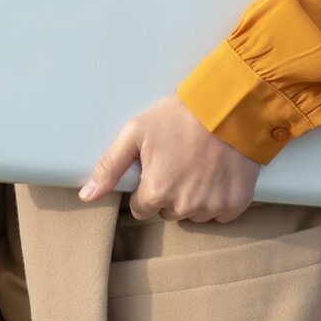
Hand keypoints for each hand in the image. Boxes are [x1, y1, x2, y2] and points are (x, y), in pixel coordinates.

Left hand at [78, 93, 262, 222]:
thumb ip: (109, 167)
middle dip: (170, 192)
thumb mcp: (136, 132)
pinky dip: (218, 197)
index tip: (157, 167)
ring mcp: (211, 208)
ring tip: (199, 163)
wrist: (228, 107)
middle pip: (167, 211)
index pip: (141, 208)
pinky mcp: (234, 205)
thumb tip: (86, 196)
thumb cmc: (179, 116)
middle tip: (179, 161)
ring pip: (193, 213)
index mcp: (156, 192)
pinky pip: (220, 213)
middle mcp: (183, 207)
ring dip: (193, 196)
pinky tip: (217, 173)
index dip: (147, 187)